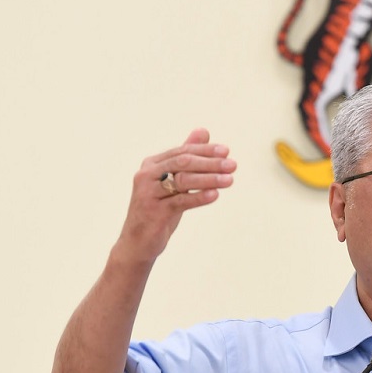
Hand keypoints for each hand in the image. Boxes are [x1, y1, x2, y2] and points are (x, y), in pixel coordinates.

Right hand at [116, 128, 236, 263]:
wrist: (139, 242)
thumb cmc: (160, 208)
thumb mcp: (174, 181)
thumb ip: (187, 156)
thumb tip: (203, 131)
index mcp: (152, 164)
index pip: (183, 152)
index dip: (206, 150)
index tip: (227, 151)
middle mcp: (147, 175)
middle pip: (183, 163)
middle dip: (210, 162)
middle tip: (232, 165)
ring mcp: (148, 193)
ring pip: (182, 180)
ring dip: (209, 179)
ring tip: (230, 180)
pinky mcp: (153, 211)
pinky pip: (180, 201)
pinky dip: (199, 197)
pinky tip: (215, 195)